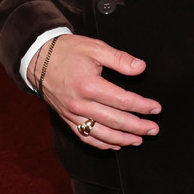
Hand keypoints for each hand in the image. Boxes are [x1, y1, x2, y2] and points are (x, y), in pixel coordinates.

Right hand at [29, 34, 160, 149]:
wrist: (38, 59)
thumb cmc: (68, 51)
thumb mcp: (95, 47)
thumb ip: (119, 59)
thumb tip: (140, 68)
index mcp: (90, 86)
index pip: (123, 101)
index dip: (142, 106)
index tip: (156, 109)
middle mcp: (81, 104)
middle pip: (115, 121)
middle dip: (138, 127)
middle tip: (153, 130)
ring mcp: (73, 115)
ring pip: (102, 134)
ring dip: (123, 140)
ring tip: (139, 140)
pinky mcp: (67, 119)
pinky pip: (86, 137)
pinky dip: (102, 144)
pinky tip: (115, 145)